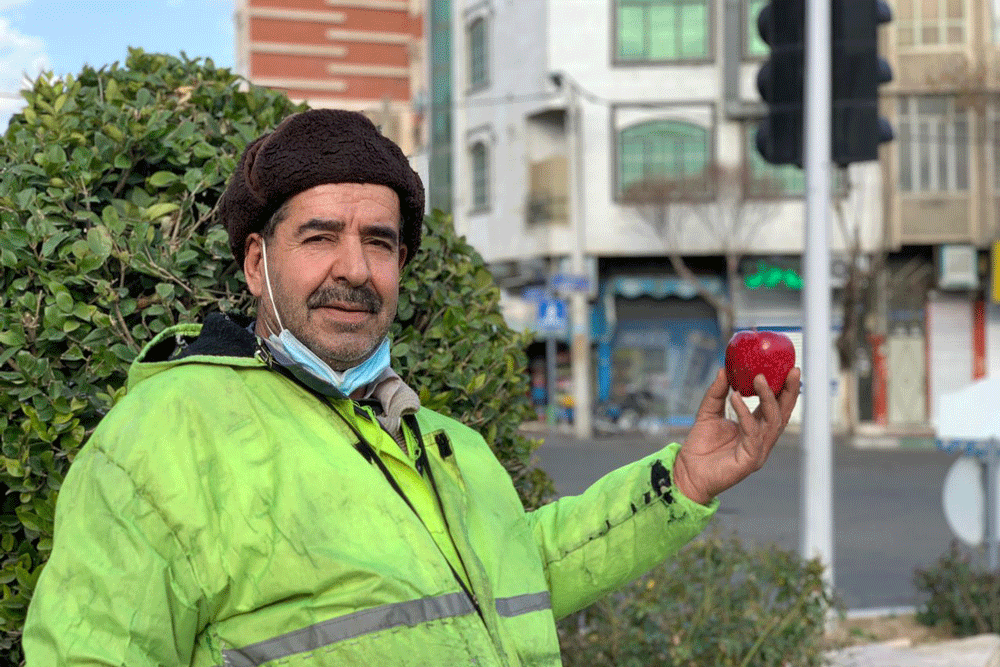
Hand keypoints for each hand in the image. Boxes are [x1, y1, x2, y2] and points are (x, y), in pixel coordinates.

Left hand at [673, 366, 800, 504]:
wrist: (687, 471)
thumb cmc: (700, 445)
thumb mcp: (708, 412)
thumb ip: (717, 392)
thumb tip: (723, 369)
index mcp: (755, 428)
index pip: (776, 406)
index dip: (785, 388)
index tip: (789, 368)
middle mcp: (761, 439)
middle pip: (783, 413)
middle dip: (790, 392)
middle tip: (791, 371)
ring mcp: (758, 450)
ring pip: (773, 421)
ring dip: (768, 398)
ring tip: (759, 378)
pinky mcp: (750, 460)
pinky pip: (752, 433)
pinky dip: (745, 413)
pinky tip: (735, 397)